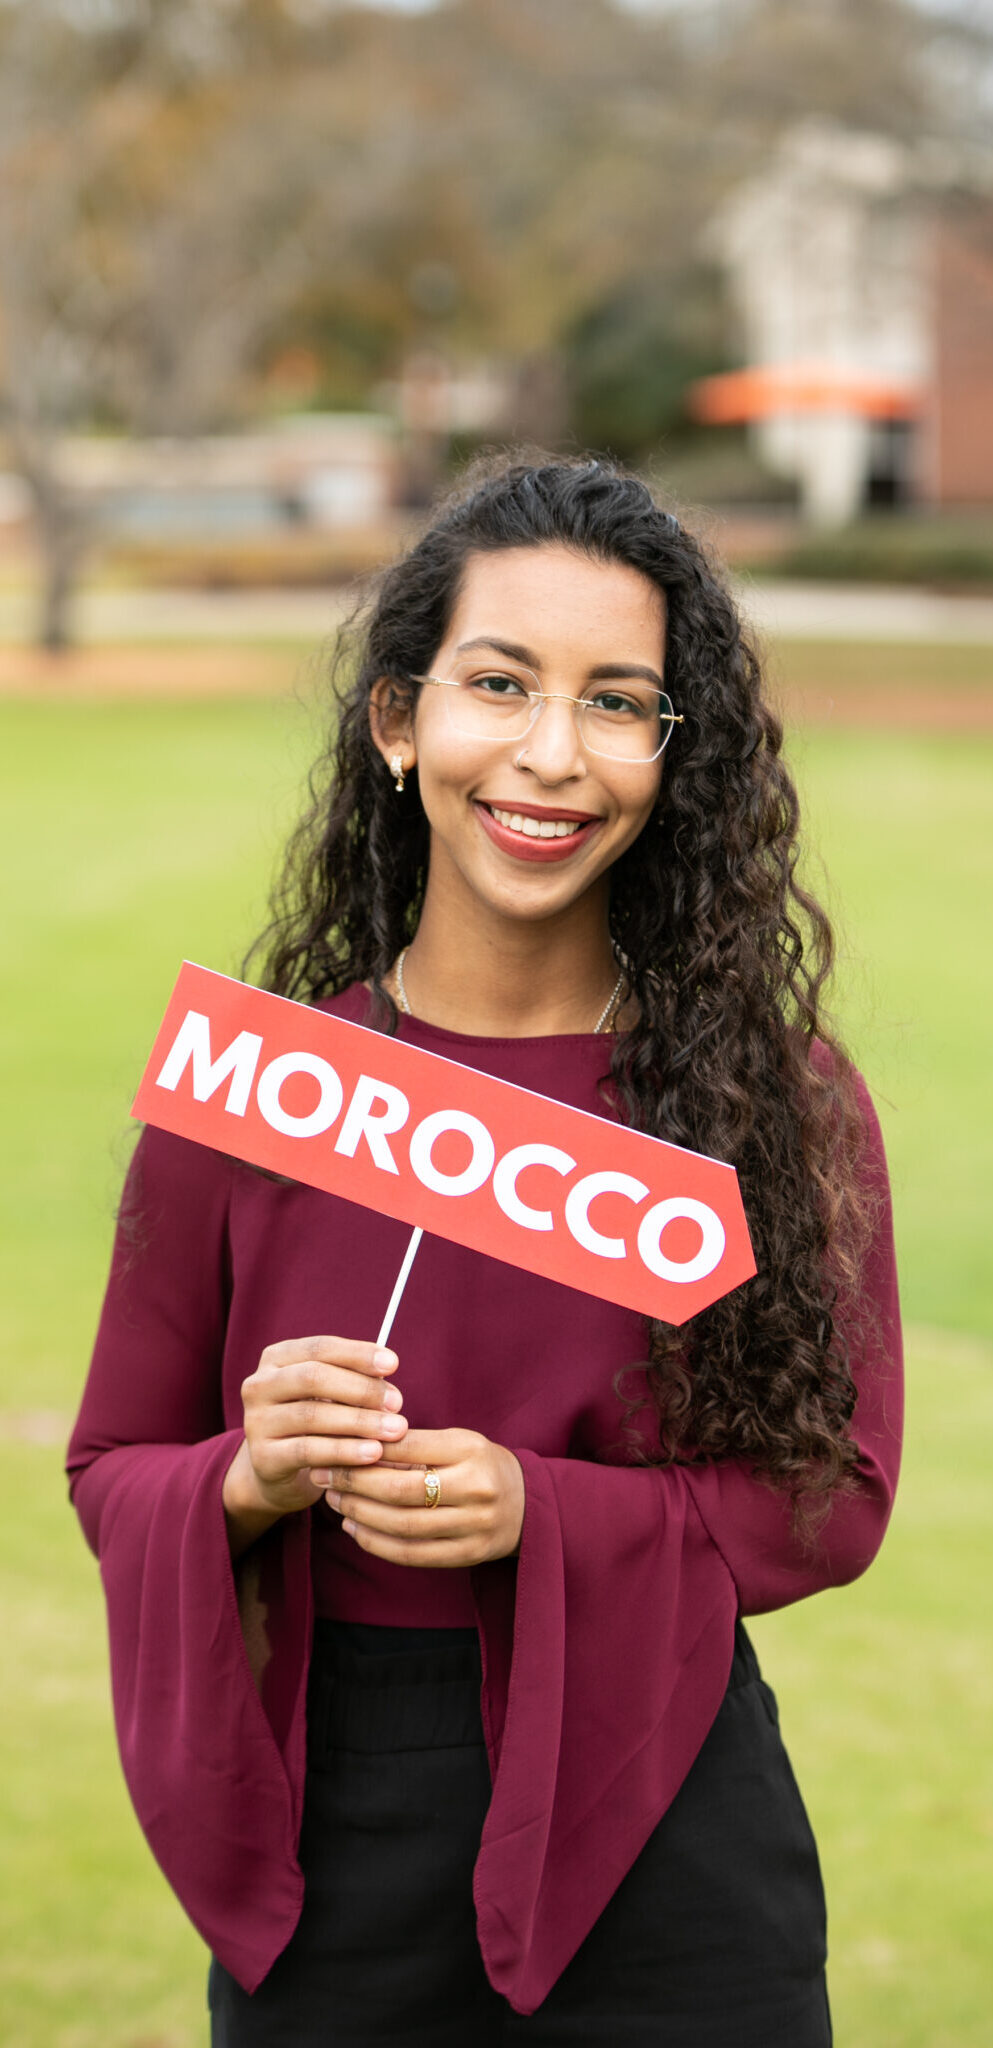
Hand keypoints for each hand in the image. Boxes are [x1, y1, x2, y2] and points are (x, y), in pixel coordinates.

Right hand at [223, 1335, 408, 1555]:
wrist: (277, 1470)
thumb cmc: (314, 1422)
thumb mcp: (329, 1394)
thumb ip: (354, 1380)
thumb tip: (389, 1377)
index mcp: (276, 1358)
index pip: (319, 1347)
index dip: (357, 1354)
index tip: (393, 1364)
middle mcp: (259, 1385)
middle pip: (313, 1378)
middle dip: (361, 1389)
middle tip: (397, 1403)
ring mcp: (256, 1422)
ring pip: (312, 1416)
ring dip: (360, 1422)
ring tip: (394, 1429)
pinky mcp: (263, 1457)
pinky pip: (308, 1451)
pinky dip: (345, 1451)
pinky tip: (373, 1453)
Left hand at [320, 1427, 525, 1568]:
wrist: (528, 1506)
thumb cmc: (479, 1466)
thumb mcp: (456, 1442)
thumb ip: (413, 1443)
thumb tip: (354, 1442)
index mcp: (470, 1450)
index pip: (408, 1446)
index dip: (365, 1447)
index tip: (331, 1444)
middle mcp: (475, 1488)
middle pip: (401, 1489)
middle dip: (354, 1483)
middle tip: (324, 1476)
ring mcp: (474, 1525)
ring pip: (403, 1525)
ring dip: (360, 1514)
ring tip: (335, 1502)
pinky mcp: (468, 1555)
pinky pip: (413, 1554)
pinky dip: (377, 1543)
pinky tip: (355, 1529)